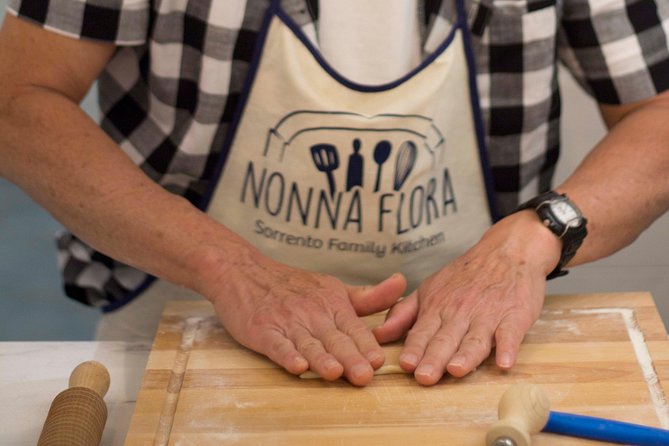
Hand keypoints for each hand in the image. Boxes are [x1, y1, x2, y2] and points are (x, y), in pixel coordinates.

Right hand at [200, 250, 406, 385]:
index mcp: (331, 304)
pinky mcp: (262, 330)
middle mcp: (311, 313)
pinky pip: (276, 344)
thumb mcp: (333, 288)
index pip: (352, 328)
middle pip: (334, 339)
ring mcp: (286, 322)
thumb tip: (402, 285)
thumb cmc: (293, 285)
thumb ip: (368, 297)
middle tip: (364, 375)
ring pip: (308, 344)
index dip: (365, 345)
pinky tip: (296, 366)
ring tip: (334, 373)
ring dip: (321, 359)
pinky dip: (286, 355)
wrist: (244, 272)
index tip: (378, 361)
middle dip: (350, 357)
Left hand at [373, 211, 560, 384]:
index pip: (423, 332)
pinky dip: (508, 348)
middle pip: (446, 339)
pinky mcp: (514, 317)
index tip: (405, 364)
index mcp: (437, 307)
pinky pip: (510, 334)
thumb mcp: (429, 288)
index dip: (414, 349)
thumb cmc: (466, 275)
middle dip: (434, 358)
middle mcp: (460, 312)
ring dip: (466, 355)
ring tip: (456, 370)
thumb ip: (404, 313)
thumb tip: (378, 334)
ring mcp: (488, 315)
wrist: (507, 251)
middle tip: (424, 377)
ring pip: (475, 339)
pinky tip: (504, 363)